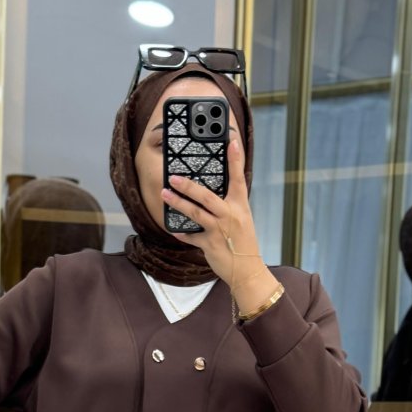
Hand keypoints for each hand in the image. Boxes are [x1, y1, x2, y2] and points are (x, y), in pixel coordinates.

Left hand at [160, 136, 278, 314]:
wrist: (247, 270)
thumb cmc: (243, 243)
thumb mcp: (242, 220)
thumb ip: (229, 205)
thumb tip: (211, 193)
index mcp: (240, 206)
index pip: (238, 178)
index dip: (235, 159)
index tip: (232, 141)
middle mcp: (230, 216)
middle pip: (207, 196)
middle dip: (188, 186)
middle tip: (173, 177)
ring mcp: (219, 230)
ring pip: (195, 213)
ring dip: (178, 203)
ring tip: (164, 194)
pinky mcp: (210, 245)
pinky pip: (191, 236)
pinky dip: (182, 233)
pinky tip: (173, 228)